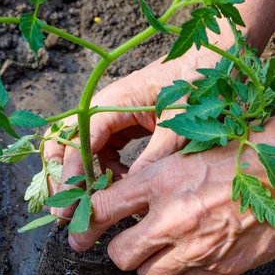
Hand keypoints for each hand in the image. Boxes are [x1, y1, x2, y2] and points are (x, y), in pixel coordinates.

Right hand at [43, 41, 232, 218]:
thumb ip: (158, 153)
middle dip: (62, 175)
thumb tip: (134, 188)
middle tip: (65, 211)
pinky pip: (104, 150)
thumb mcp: (181, 121)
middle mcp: (106, 107)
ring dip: (82, 177)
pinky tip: (121, 185)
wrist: (211, 63)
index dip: (72, 172)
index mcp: (115, 100)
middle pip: (67, 139)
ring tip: (89, 207)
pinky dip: (105, 170)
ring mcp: (114, 116)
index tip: (70, 204)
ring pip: (82, 148)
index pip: (80, 138)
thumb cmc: (196, 84)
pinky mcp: (125, 124)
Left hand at [65, 109, 274, 274]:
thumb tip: (133, 197)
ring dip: (151, 262)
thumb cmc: (248, 149)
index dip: (85, 220)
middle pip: (119, 254)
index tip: (82, 226)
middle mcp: (172, 217)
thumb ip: (160, 177)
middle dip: (120, 247)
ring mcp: (197, 248)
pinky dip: (182, 270)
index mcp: (162, 179)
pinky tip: (196, 250)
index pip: (101, 207)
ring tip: (165, 244)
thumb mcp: (194, 148)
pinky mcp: (221, 267)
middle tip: (132, 236)